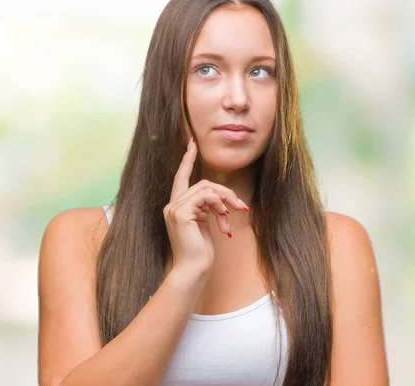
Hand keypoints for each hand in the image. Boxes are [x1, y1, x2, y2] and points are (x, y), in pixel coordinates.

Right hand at [163, 138, 248, 274]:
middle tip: (242, 206)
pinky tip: (224, 219)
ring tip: (234, 216)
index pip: (181, 177)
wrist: (192, 270)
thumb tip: (221, 203)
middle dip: (225, 193)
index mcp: (177, 207)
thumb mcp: (206, 226)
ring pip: (206, 188)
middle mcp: (172, 205)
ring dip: (225, 200)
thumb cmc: (200, 253)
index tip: (192, 143)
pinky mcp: (180, 213)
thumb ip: (208, 210)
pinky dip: (218, 205)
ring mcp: (174, 208)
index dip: (187, 160)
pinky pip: (205, 197)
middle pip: (202, 184)